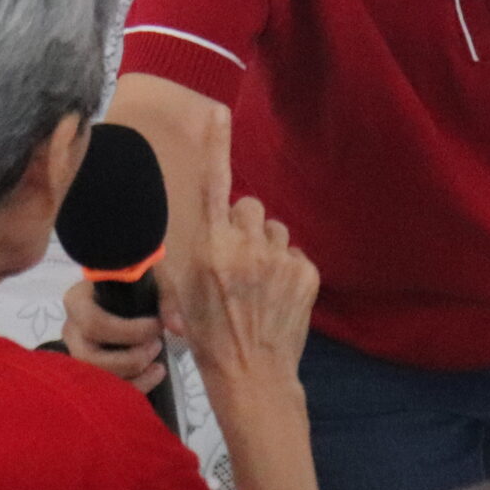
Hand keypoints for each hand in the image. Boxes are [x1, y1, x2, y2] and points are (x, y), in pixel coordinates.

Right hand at [62, 279, 166, 394]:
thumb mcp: (152, 279)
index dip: (128, 331)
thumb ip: (167, 298)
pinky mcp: (90, 370)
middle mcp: (72, 330)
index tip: (156, 325)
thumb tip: (177, 327)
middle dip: (129, 359)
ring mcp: (77, 353)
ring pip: (96, 378)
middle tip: (158, 345)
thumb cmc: (136, 284)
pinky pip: (105, 390)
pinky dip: (133, 388)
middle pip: (90, 357)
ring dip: (132, 376)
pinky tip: (154, 375)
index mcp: (77, 301)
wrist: (130, 294)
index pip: (93, 323)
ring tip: (158, 364)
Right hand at [170, 111, 318, 394]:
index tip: (217, 113)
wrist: (251, 376)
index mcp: (210, 247)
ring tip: (257, 282)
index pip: (213, 185)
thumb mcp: (183, 290)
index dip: (215, 146)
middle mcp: (246, 245)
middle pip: (249, 206)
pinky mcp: (306, 273)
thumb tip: (213, 220)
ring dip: (266, 246)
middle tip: (235, 260)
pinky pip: (294, 254)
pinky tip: (276, 296)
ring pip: (275, 229)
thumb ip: (197, 247)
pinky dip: (286, 269)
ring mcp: (280, 259)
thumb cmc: (208, 335)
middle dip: (243, 225)